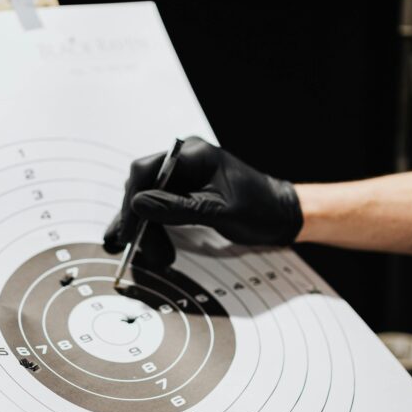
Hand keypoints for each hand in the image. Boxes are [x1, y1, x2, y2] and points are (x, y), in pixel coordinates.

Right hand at [103, 136, 302, 268]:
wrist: (282, 215)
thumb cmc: (261, 208)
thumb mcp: (220, 211)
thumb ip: (179, 207)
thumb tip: (139, 204)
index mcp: (195, 155)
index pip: (147, 170)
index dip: (132, 201)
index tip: (129, 231)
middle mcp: (185, 161)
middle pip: (144, 187)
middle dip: (141, 221)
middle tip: (143, 251)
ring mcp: (184, 177)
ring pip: (149, 201)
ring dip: (149, 230)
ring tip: (158, 257)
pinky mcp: (185, 193)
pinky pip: (161, 208)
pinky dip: (156, 228)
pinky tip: (153, 246)